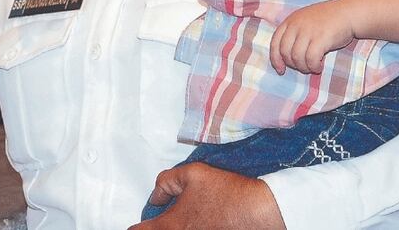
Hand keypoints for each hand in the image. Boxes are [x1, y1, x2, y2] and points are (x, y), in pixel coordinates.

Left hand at [130, 163, 284, 229]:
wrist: (261, 212)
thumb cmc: (227, 193)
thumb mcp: (192, 174)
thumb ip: (165, 182)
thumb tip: (156, 197)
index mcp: (169, 226)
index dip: (137, 226)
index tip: (141, 221)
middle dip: (156, 226)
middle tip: (165, 217)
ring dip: (176, 227)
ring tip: (189, 217)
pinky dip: (191, 229)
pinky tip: (201, 222)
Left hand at [269, 0, 355, 74]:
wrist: (348, 13)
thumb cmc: (327, 20)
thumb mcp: (304, 21)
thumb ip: (294, 34)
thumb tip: (285, 58)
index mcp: (290, 21)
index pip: (275, 42)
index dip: (275, 59)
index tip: (281, 69)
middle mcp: (296, 25)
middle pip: (285, 52)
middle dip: (293, 65)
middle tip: (304, 67)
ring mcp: (308, 31)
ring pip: (297, 57)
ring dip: (304, 67)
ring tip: (313, 67)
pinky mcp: (321, 38)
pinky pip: (311, 59)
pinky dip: (313, 66)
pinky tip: (319, 66)